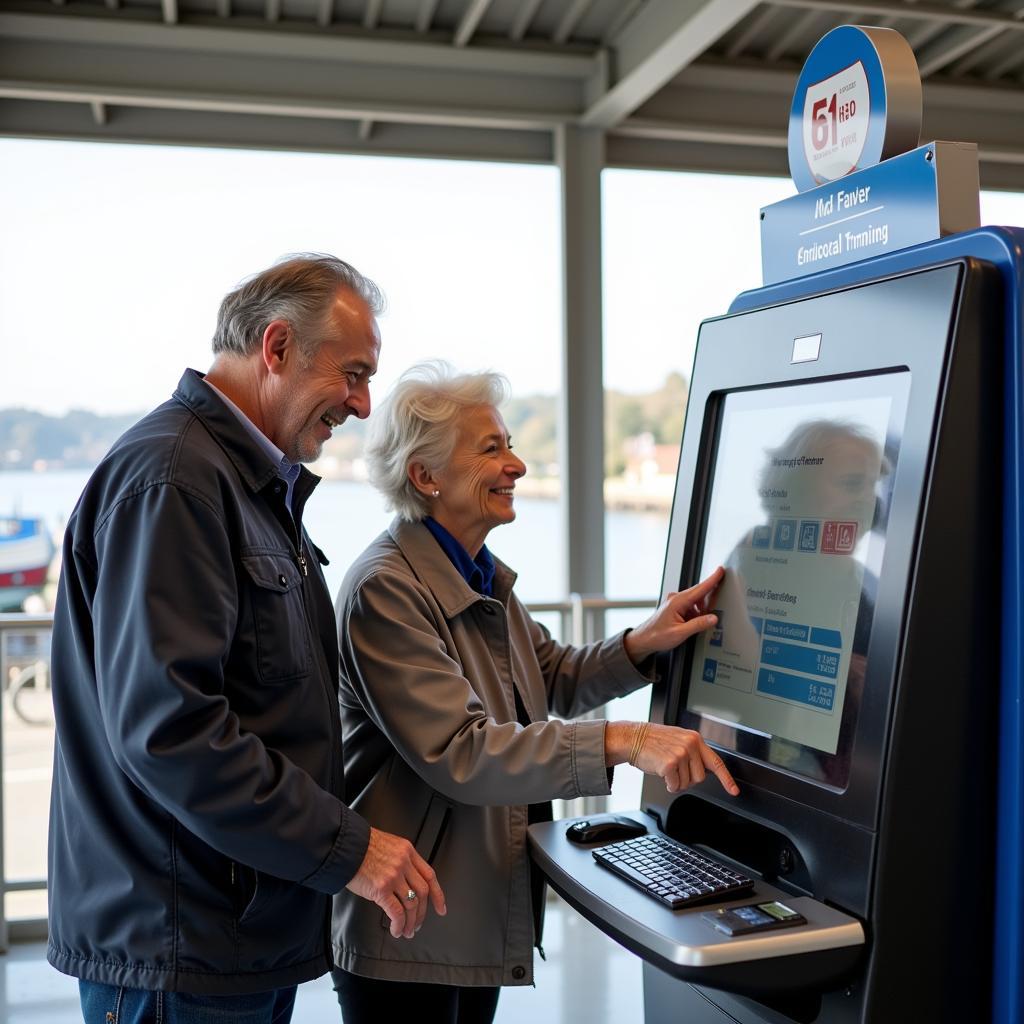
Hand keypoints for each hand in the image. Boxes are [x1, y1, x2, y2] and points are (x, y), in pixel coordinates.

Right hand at [345, 827, 446, 938]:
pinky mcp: (381, 889)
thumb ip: (400, 861)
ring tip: (406, 931)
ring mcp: (394, 876)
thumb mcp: (388, 845)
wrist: (344, 845)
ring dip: (410, 922)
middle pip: (423, 892)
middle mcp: (404, 863)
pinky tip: (396, 930)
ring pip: (412, 905)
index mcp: (407, 851)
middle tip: (418, 924)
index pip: (429, 875)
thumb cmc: (360, 845)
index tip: (441, 908)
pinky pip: (396, 912)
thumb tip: (405, 883)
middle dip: (422, 913)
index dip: (438, 894)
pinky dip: (399, 924)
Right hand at [605, 720, 738, 795]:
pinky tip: (661, 772)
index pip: (716, 762)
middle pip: (700, 778)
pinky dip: (668, 784)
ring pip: (687, 783)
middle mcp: (690, 745)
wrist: (633, 738)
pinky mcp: (670, 764)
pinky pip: (675, 785)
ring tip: (666, 767)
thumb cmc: (653, 741)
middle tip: (675, 769)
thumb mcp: (678, 740)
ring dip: (676, 781)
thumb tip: (704, 770)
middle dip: (688, 778)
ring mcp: (681, 754)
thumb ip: (694, 752)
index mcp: (695, 739)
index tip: (734, 791)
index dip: (726, 779)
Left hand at [624, 566, 724, 663]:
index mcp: (678, 602)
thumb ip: (698, 625)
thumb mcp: (680, 633)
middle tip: (713, 611)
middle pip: (699, 594)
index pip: (700, 588)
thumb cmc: (657, 636)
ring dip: (700, 611)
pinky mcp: (675, 607)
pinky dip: (694, 614)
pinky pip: (690, 607)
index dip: (712, 579)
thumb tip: (713, 618)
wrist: (644, 639)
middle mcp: (676, 599)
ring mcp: (675, 602)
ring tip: (696, 624)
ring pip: (695, 601)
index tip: (720, 571)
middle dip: (709, 601)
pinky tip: (691, 624)